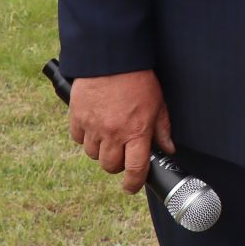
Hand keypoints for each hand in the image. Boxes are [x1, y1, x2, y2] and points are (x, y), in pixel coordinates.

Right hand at [70, 69, 173, 193]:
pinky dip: (86, 137)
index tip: (132, 187)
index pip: (134, 169)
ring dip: (102, 150)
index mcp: (136, 132)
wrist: (112, 58)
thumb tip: (167, 149)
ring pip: (93, 155)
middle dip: (117, 164)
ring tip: (109, 136)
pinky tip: (94, 126)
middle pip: (110, 166)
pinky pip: (78, 139)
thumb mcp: (158, 104)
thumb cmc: (138, 79)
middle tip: (123, 152)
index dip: (133, 184)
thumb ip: (162, 129)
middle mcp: (113, 133)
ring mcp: (93, 127)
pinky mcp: (77, 118)